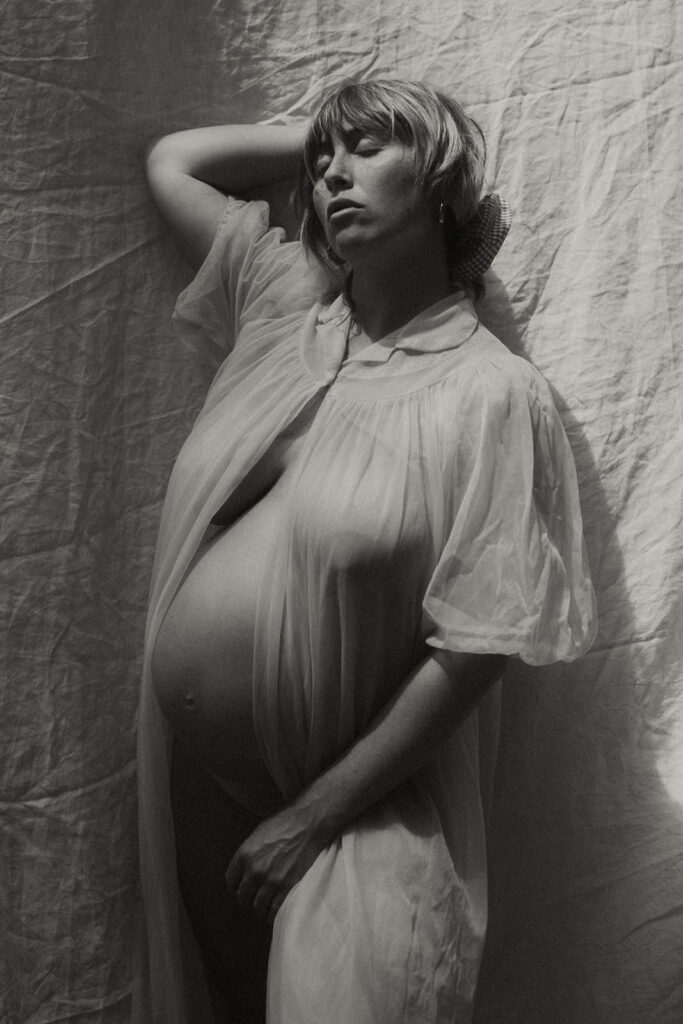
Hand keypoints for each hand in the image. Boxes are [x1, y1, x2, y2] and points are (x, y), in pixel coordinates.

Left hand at [225, 802, 328, 922]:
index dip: (235, 887)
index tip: (240, 889)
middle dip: (246, 899)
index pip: (230, 881)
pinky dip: (273, 914)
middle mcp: (254, 869)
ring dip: (260, 908)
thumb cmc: (286, 821)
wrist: (309, 823)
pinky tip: (274, 912)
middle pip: (242, 896)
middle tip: (252, 900)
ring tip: (264, 907)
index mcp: (245, 853)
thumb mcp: (260, 832)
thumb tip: (247, 865)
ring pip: (257, 906)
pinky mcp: (287, 886)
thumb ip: (250, 851)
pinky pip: (275, 909)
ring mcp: (271, 880)